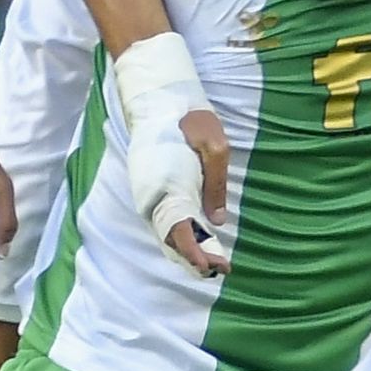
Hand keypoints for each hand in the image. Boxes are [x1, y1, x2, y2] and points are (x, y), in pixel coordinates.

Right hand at [125, 103, 231, 279]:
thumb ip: (215, 184)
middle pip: (172, 239)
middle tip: (221, 269)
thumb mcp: (214, 145)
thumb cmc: (189, 120)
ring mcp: (149, 196)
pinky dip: (179, 237)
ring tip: (212, 264)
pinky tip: (195, 243)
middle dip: (195, 258)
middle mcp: (153, 197)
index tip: (216, 266)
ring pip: (166, 234)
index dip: (197, 254)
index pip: (180, 232)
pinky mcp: (152, 193)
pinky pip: (164, 222)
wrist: (159, 102)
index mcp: (168, 187)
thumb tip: (218, 220)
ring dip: (187, 251)